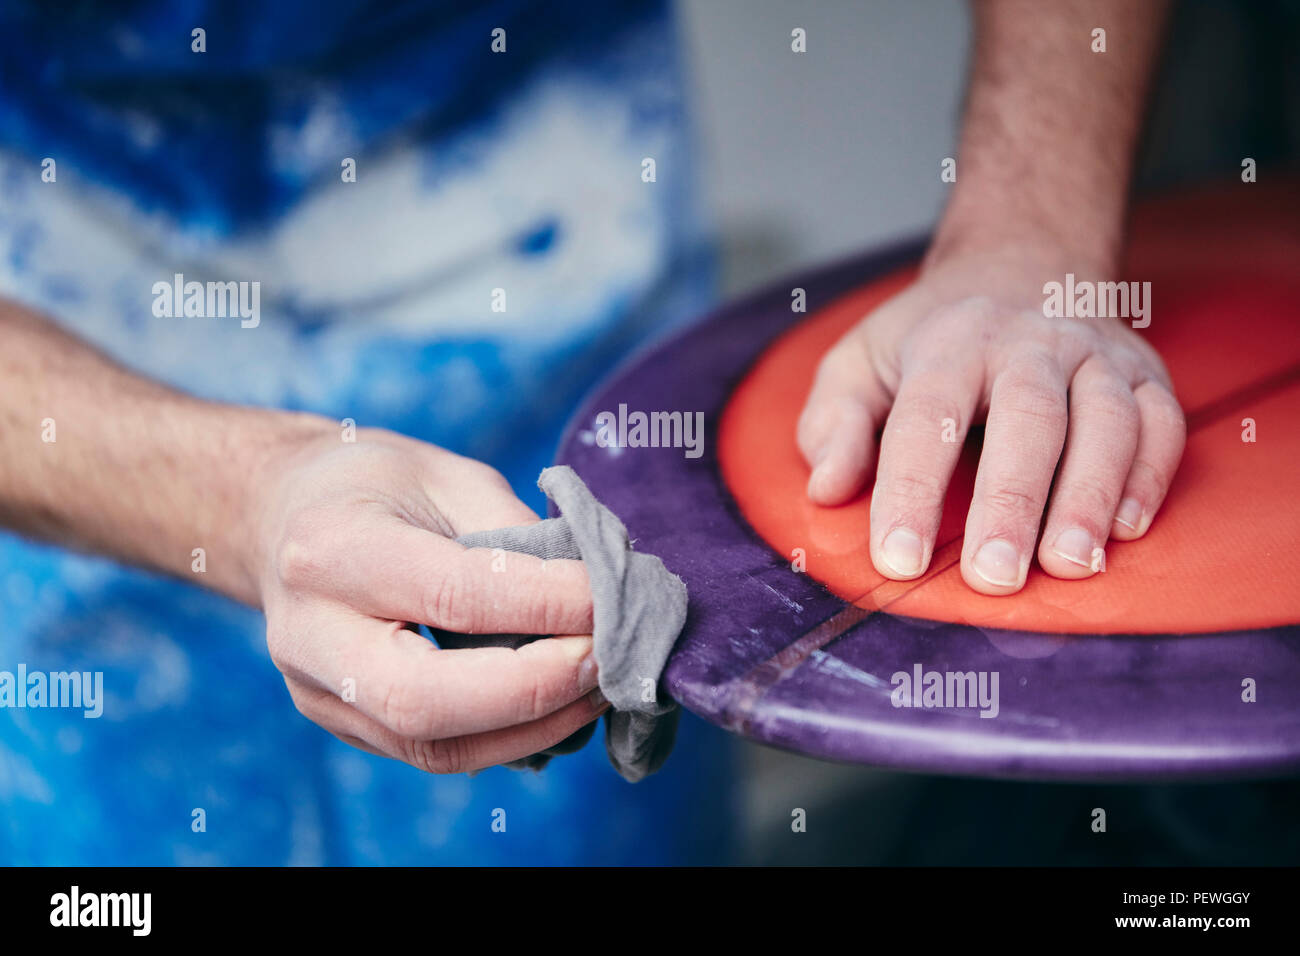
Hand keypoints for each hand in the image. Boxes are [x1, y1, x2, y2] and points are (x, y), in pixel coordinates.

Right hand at [250, 426, 606, 771]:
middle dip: (534, 688)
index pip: (452, 595)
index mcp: (329, 549)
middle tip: (607, 658)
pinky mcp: (341, 722)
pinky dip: (507, 738)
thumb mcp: (445, 477)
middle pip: (423, 700)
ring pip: (431, 746)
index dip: (546, 604)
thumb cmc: (372, 485)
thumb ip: (513, 538)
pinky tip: (557, 707)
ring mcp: (317, 690)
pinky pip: (432, 752)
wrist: (278, 517)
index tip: (611, 597)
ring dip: (533, 727)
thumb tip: (595, 597)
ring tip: (598, 688)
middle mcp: (309, 632)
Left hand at [796, 242, 1185, 594]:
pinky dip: (1149, 476)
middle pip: (1029, 419)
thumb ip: (834, 424)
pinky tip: (1124, 531)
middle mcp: (1030, 343)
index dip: (910, 491)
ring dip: (1090, 496)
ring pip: (1105, 422)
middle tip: (994, 577)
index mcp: (950, 342)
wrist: (1022, 266)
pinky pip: (1160, 424)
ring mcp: (1095, 355)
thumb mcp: (859, 363)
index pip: (927, 419)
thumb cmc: (930, 338)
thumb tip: (827, 489)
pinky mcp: (1144, 374)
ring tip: (1068, 565)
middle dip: (1012, 501)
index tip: (898, 559)